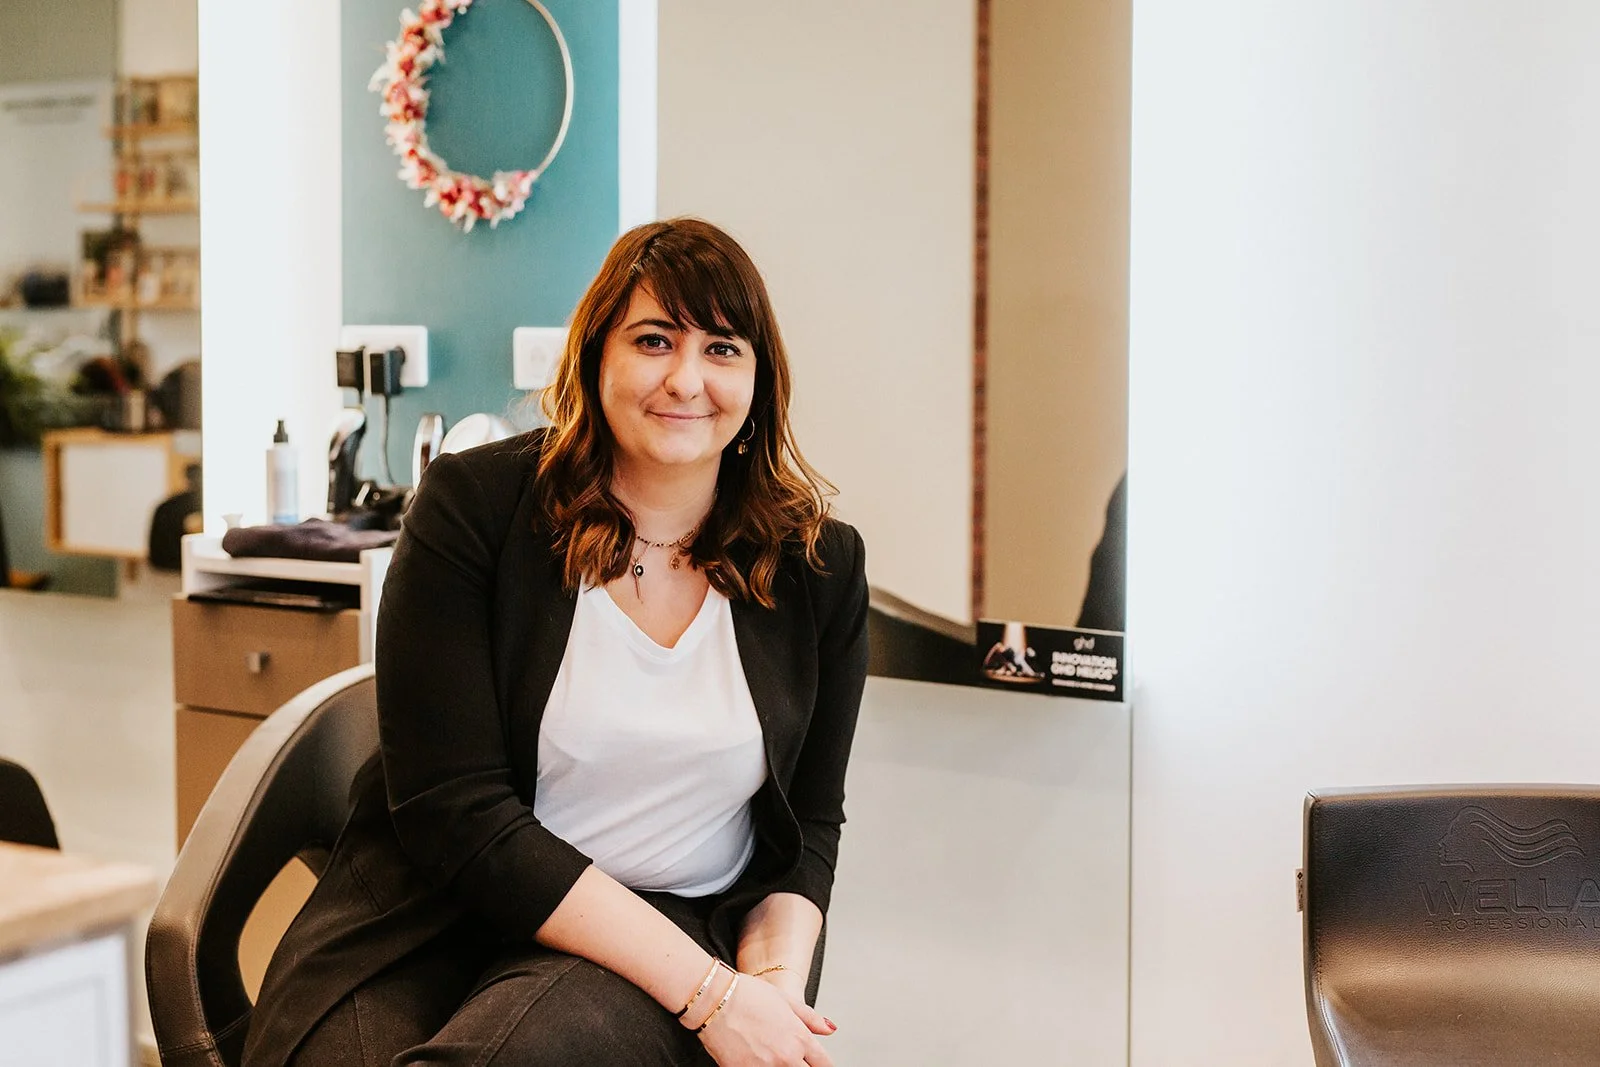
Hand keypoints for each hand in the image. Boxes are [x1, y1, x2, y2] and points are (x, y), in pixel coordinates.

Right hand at [696, 970, 836, 1066]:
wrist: (712, 1000)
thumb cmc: (746, 995)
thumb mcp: (785, 1000)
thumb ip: (810, 1018)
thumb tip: (829, 1029)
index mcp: (799, 1038)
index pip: (824, 1064)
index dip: (824, 1065)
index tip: (819, 1064)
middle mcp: (785, 1058)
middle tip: (796, 1059)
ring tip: (771, 1055)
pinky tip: (756, 1060)